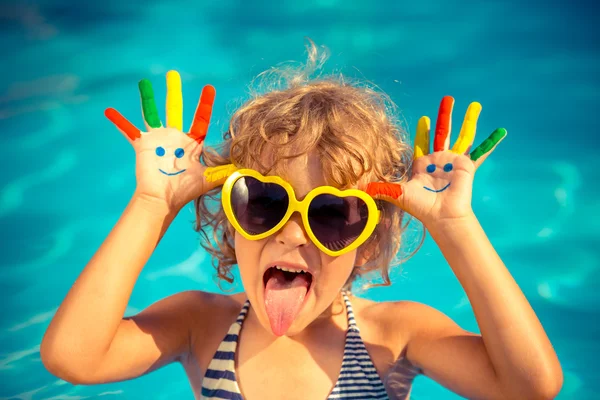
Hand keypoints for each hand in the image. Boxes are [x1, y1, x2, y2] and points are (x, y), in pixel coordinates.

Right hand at [105, 70, 223, 211]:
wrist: (162, 199)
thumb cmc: (185, 191)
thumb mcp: (210, 178)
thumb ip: (227, 171)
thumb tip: (250, 169)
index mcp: (190, 143)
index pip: (200, 119)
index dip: (204, 104)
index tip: (209, 88)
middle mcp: (174, 137)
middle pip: (175, 108)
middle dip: (174, 91)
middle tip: (172, 73)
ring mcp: (157, 139)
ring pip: (151, 112)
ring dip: (147, 98)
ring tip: (143, 82)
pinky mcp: (142, 145)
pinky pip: (129, 130)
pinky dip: (119, 121)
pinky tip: (109, 111)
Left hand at [365, 96, 506, 227]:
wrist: (442, 216)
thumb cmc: (420, 206)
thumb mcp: (397, 194)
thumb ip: (379, 188)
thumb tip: (355, 190)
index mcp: (423, 164)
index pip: (422, 143)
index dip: (423, 132)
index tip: (424, 119)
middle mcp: (439, 160)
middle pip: (442, 132)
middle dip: (445, 115)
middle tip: (448, 98)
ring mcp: (454, 161)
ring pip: (462, 135)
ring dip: (468, 120)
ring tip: (475, 104)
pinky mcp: (467, 165)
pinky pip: (480, 152)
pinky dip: (490, 143)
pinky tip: (501, 132)